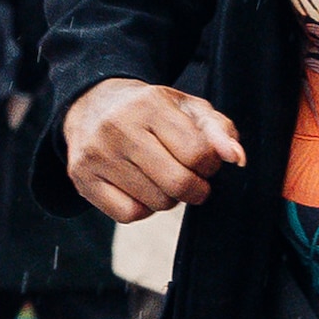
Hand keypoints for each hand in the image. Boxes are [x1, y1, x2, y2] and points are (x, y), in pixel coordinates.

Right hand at [63, 77, 243, 222]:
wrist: (92, 105)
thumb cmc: (149, 110)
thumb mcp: (186, 108)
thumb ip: (218, 130)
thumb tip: (236, 158)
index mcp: (149, 104)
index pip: (198, 154)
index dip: (210, 166)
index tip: (204, 162)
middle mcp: (118, 127)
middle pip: (178, 183)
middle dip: (195, 189)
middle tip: (191, 180)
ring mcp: (97, 155)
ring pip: (155, 202)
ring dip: (168, 198)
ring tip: (160, 178)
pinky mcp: (83, 179)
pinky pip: (128, 215)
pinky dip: (142, 209)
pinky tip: (140, 189)